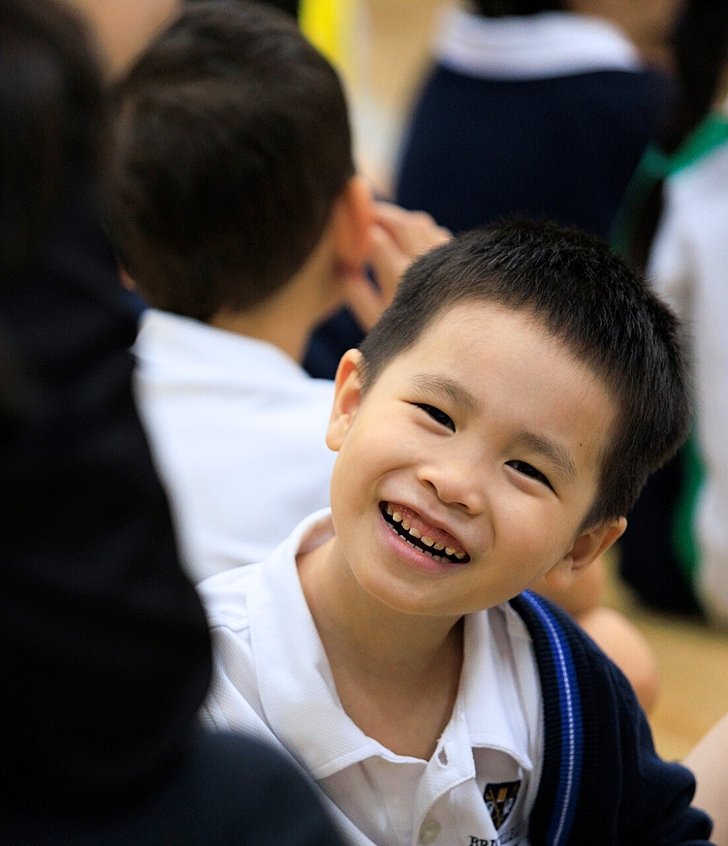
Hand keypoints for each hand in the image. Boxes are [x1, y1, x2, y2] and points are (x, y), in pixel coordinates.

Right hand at [344, 202, 450, 330]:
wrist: (453, 346)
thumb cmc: (406, 337)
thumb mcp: (375, 321)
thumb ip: (356, 293)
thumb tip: (342, 266)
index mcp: (401, 280)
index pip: (376, 240)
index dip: (359, 229)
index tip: (346, 226)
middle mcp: (426, 265)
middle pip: (400, 223)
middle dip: (378, 213)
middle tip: (360, 210)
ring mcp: (444, 259)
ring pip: (419, 222)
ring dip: (398, 217)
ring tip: (379, 220)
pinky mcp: (456, 259)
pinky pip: (434, 231)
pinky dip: (417, 227)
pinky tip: (404, 235)